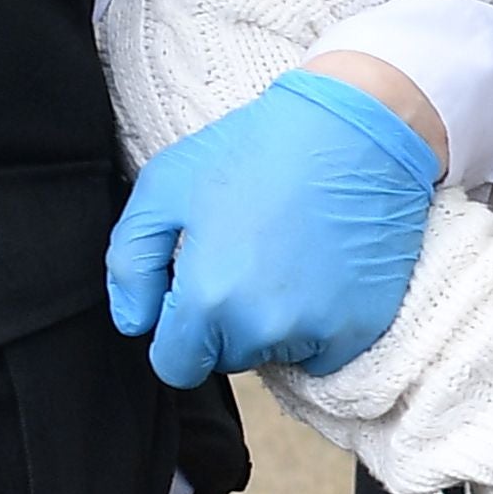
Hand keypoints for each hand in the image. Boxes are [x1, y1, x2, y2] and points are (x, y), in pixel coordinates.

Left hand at [104, 70, 444, 383]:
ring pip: (276, 354)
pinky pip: (323, 353)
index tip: (193, 296)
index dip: (177, 333)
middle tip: (245, 258)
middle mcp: (263, 327)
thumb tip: (134, 321)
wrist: (356, 128)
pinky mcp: (361, 327)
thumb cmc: (259, 148)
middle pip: (227, 358)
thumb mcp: (166, 184)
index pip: (175, 365)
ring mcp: (319, 331)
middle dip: (226, 323)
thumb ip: (130, 261)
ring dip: (272, 324)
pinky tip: (319, 275)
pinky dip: (317, 326)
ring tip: (285, 259)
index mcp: (208, 298)